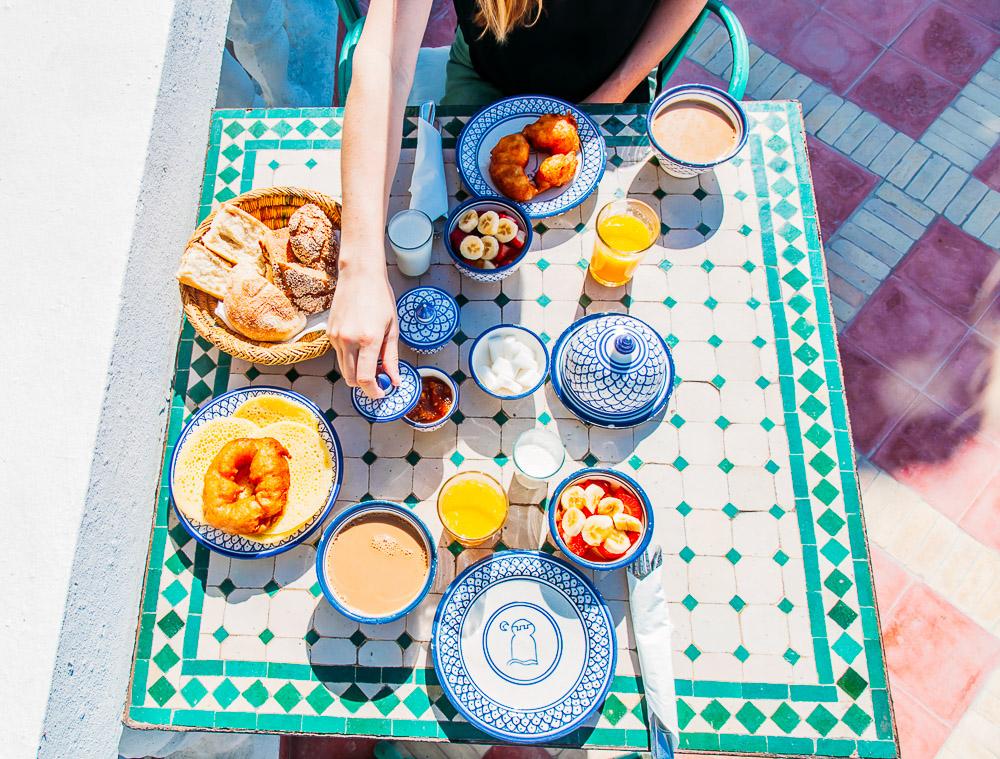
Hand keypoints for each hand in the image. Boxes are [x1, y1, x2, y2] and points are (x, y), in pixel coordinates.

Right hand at [326, 266, 399, 398]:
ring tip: (371, 361)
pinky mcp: (330, 333)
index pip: (366, 378)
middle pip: (352, 379)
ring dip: (356, 372)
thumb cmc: (380, 298)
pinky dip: (350, 358)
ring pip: (344, 369)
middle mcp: (349, 340)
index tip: (381, 393)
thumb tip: (394, 380)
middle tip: (378, 380)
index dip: (373, 391)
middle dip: (365, 385)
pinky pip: (339, 355)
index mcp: (369, 340)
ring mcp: (336, 337)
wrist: (359, 275)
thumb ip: (392, 357)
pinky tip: (360, 345)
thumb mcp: (392, 328)